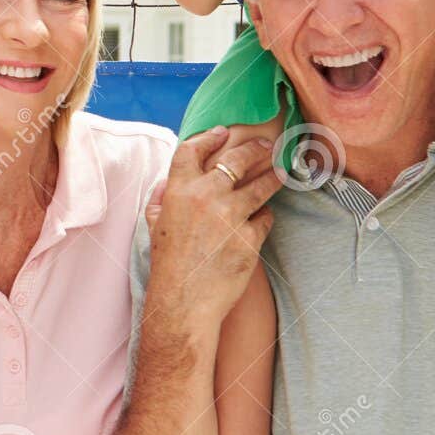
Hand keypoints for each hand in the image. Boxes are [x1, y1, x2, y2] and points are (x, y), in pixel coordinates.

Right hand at [143, 127, 283, 329]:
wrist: (184, 301)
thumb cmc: (167, 264)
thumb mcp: (154, 225)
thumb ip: (161, 199)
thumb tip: (166, 181)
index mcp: (178, 191)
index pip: (192, 149)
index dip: (209, 137)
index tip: (223, 132)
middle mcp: (205, 196)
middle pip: (236, 158)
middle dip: (255, 148)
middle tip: (267, 145)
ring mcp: (230, 215)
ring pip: (261, 184)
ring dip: (273, 176)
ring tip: (281, 173)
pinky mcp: (250, 236)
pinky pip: (265, 218)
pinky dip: (264, 217)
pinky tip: (261, 220)